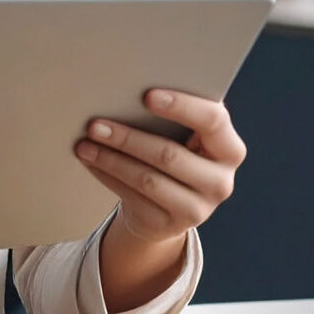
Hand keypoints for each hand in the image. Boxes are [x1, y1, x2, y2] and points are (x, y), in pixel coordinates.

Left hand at [74, 89, 245, 244]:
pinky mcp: (170, 225)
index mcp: (229, 148)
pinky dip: (107, 176)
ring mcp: (198, 209)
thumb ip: (172, 114)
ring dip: (110, 159)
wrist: (169, 204)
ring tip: (84, 144)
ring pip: (147, 180)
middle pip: (170, 155)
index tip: (146, 95)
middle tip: (95, 124)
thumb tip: (127, 88)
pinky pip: (133, 198)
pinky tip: (90, 160)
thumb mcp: (183, 134)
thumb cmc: (175, 151)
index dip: (181, 106)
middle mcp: (220, 182)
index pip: (213, 121)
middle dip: (128, 138)